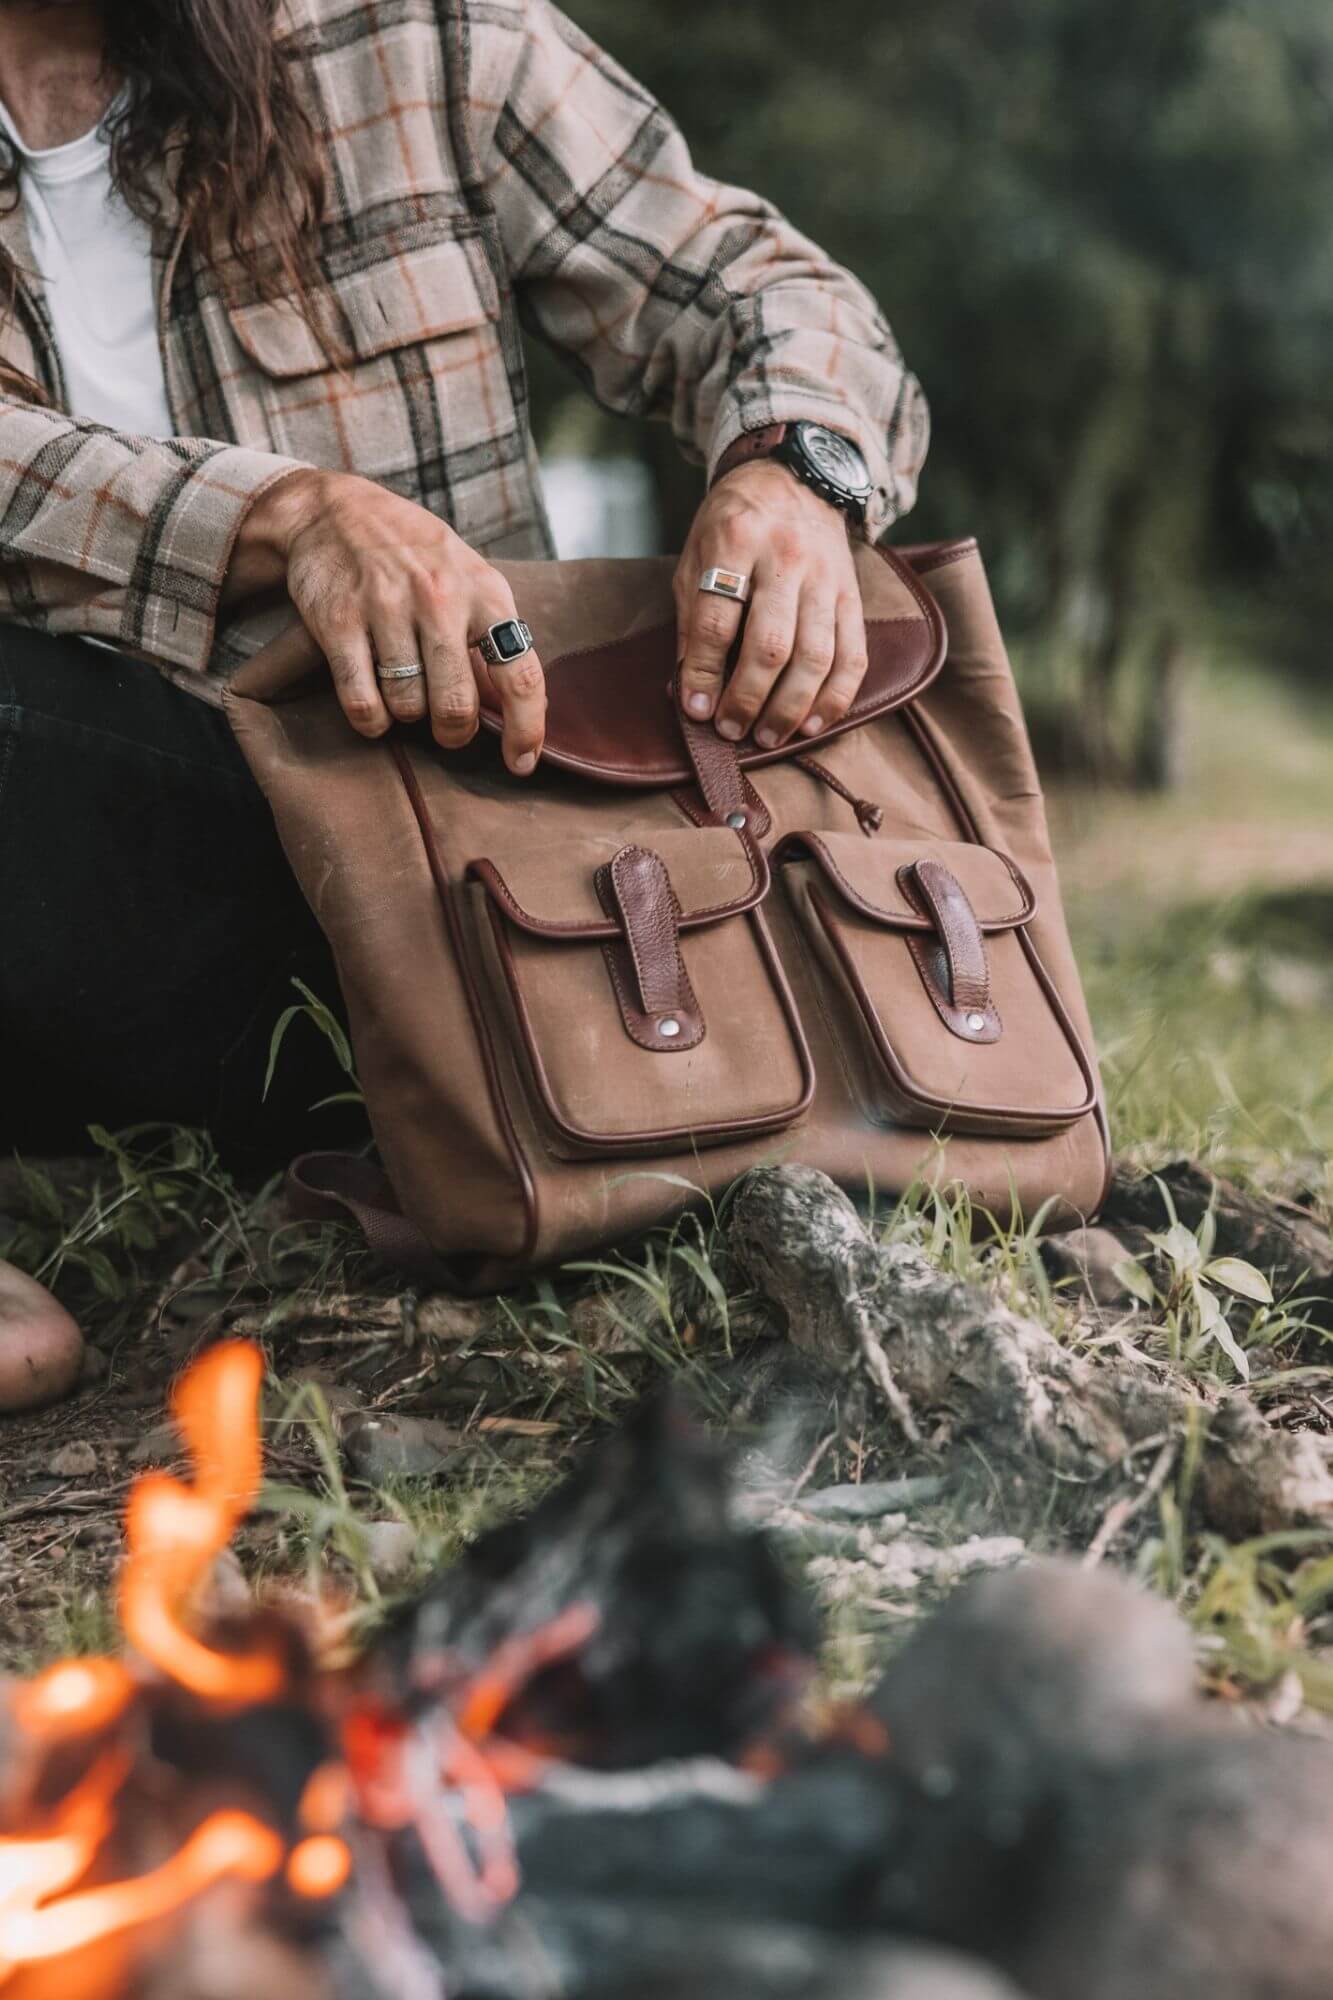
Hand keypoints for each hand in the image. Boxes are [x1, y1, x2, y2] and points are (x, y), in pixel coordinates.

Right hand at [229, 470, 545, 774]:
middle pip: (456, 705)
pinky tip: (373, 708)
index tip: (521, 764)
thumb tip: (516, 705)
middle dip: (454, 731)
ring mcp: (386, 608)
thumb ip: (492, 632)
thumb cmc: (414, 553)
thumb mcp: (469, 575)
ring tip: (403, 690)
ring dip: (406, 714)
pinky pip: (362, 702)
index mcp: (485, 591)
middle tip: (447, 727)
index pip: (522, 675)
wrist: (336, 510)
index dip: (527, 729)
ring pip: (407, 706)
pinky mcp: (339, 621)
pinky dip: (371, 720)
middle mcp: (440, 598)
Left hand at [674, 460, 867, 746]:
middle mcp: (785, 558)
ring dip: (791, 707)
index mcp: (735, 541)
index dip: (704, 673)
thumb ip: (693, 617)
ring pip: (816, 656)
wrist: (795, 475)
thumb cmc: (735, 523)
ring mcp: (825, 578)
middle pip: (771, 644)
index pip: (718, 621)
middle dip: (749, 698)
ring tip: (768, 738)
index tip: (696, 710)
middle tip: (731, 730)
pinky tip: (813, 724)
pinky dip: (835, 697)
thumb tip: (690, 688)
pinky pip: (853, 655)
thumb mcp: (696, 554)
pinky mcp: (852, 595)